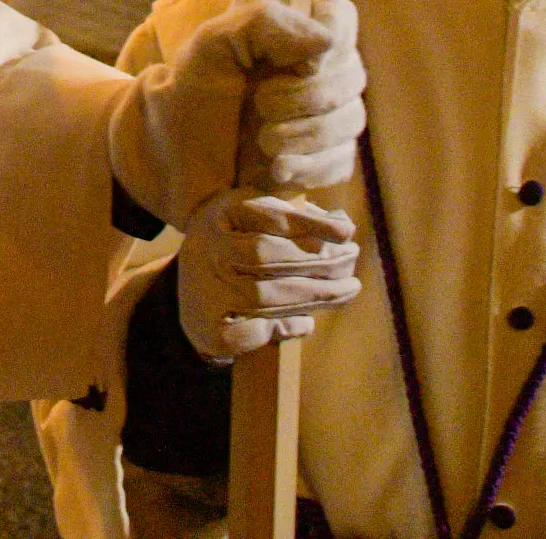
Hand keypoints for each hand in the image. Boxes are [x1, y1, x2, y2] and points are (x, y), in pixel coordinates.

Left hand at [111, 0, 364, 228]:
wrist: (172, 162)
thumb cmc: (190, 95)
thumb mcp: (211, 45)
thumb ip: (261, 22)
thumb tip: (325, 42)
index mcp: (291, 32)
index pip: (340, 15)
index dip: (331, 37)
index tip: (297, 63)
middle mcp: (316, 71)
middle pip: (352, 73)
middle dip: (307, 96)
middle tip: (261, 106)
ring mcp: (324, 118)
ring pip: (351, 120)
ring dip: (306, 134)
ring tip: (263, 142)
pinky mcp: (323, 161)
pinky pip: (340, 162)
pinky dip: (309, 168)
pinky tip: (275, 169)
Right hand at [176, 190, 360, 363]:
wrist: (192, 290)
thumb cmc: (238, 241)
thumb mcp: (257, 215)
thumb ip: (295, 217)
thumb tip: (343, 225)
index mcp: (222, 214)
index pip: (268, 217)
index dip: (310, 224)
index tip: (347, 231)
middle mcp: (208, 250)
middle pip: (266, 256)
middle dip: (317, 261)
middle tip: (352, 260)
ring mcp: (206, 291)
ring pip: (264, 296)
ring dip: (313, 295)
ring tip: (348, 289)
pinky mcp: (212, 329)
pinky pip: (252, 331)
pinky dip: (285, 326)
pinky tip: (308, 322)